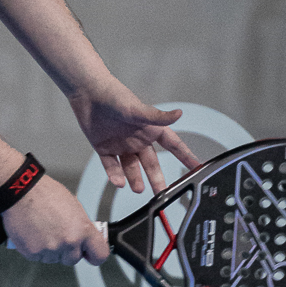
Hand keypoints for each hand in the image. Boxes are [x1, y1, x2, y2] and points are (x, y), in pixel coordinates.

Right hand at [2, 175, 108, 264]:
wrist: (19, 191)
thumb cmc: (44, 194)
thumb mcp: (73, 206)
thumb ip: (81, 226)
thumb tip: (84, 238)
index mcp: (82, 229)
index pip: (99, 255)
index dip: (93, 254)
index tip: (89, 253)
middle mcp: (68, 242)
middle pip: (73, 259)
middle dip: (67, 250)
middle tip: (57, 233)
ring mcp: (50, 249)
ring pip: (55, 259)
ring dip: (51, 249)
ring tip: (42, 229)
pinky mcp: (33, 253)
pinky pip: (39, 257)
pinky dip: (36, 249)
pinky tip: (33, 233)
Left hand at [71, 85, 202, 192]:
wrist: (88, 93)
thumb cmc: (115, 96)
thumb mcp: (137, 109)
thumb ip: (157, 116)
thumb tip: (179, 114)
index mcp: (150, 129)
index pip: (173, 145)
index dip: (185, 156)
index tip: (197, 167)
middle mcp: (138, 139)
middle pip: (151, 163)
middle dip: (157, 178)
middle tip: (162, 193)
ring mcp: (121, 145)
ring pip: (131, 167)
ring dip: (135, 179)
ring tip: (138, 190)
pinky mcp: (104, 148)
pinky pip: (112, 166)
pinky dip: (115, 175)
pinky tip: (119, 183)